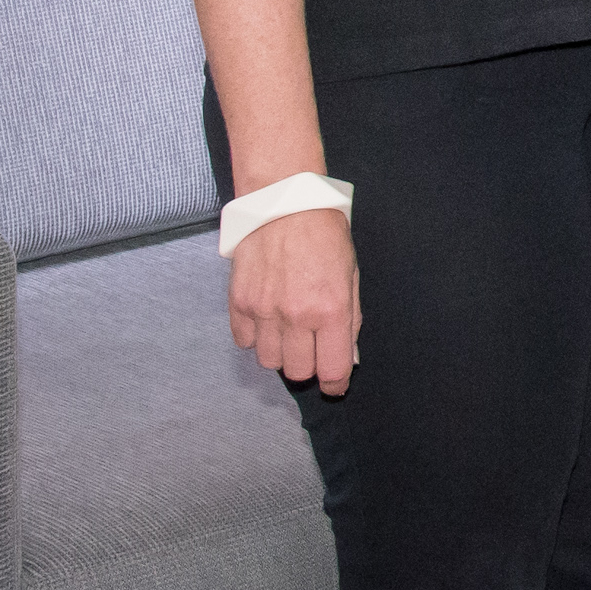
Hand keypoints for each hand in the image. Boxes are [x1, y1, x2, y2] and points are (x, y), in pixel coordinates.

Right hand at [227, 206, 360, 393]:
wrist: (285, 204)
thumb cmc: (325, 235)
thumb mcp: (351, 275)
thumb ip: (349, 320)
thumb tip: (348, 355)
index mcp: (331, 309)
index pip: (332, 368)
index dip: (335, 383)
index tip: (335, 385)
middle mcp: (295, 315)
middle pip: (298, 371)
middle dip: (309, 366)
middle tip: (313, 348)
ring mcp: (264, 310)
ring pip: (269, 362)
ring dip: (282, 353)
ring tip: (289, 330)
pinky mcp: (239, 303)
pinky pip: (246, 342)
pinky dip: (258, 337)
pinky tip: (268, 318)